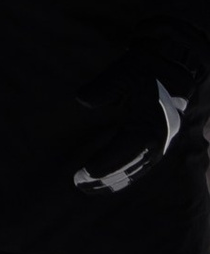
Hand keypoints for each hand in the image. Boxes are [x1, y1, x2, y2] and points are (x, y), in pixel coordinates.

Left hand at [71, 77, 187, 194]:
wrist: (173, 64)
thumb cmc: (146, 69)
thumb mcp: (123, 73)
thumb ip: (103, 88)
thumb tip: (82, 101)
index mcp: (150, 124)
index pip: (125, 152)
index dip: (105, 164)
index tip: (84, 173)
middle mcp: (158, 138)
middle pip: (131, 168)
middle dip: (106, 179)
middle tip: (80, 185)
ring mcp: (161, 141)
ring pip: (138, 170)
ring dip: (116, 181)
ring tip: (90, 189)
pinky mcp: (159, 140)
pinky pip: (143, 164)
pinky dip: (127, 175)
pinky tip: (111, 182)